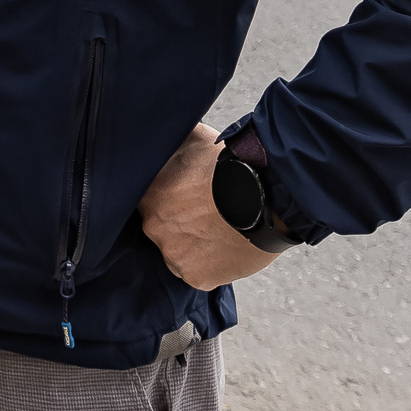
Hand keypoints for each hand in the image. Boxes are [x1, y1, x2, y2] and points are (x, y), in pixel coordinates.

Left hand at [138, 123, 281, 291]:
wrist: (264, 195)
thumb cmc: (230, 165)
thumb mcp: (192, 137)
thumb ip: (170, 141)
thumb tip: (160, 133)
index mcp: (146, 194)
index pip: (145, 201)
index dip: (164, 199)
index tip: (180, 197)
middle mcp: (153, 226)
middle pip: (160, 227)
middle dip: (177, 222)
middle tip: (202, 214)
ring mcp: (173, 254)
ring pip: (177, 252)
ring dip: (192, 244)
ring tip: (216, 230)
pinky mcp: (196, 276)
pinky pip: (197, 272)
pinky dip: (209, 263)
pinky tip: (223, 246)